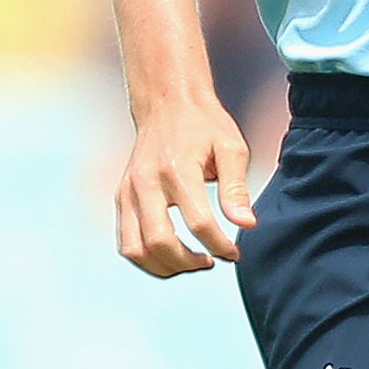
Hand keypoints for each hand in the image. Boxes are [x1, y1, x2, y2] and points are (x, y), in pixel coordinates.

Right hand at [116, 90, 254, 277]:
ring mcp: (129, 191)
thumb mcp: (231, 148)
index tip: (234, 254)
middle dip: (188, 263)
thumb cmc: (203, 124)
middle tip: (210, 261)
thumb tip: (247, 224)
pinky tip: (171, 254)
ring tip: (189, 263)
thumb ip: (236, 189)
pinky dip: (146, 257)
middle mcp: (146, 182)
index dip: (220, 246)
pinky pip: (126, 240)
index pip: (199, 223)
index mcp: (177, 170)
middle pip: (160, 242)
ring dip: (164, 266)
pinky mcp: (121, 196)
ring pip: (135, 249)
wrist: (166, 101)